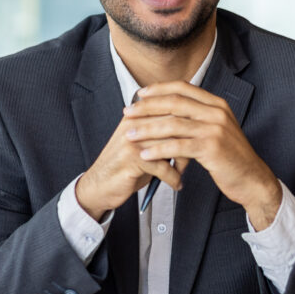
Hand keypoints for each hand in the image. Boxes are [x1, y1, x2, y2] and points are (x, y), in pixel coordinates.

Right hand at [74, 109, 189, 220]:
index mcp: (137, 114)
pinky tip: (176, 184)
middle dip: (189, 141)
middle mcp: (134, 123)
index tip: (195, 138)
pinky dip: (174, 178)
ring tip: (182, 171)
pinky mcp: (132, 160)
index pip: (171, 108)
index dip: (189, 124)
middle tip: (194, 156)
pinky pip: (164, 167)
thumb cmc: (126, 165)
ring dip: (183, 162)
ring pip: (172, 145)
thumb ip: (162, 131)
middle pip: (175, 124)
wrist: (98, 184)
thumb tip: (193, 129)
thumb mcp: (142, 142)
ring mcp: (132, 140)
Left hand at [121, 81, 282, 229]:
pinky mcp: (212, 148)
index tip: (140, 95)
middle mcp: (216, 112)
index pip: (182, 88)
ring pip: (173, 125)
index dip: (159, 89)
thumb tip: (169, 108)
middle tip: (127, 112)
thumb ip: (198, 117)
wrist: (252, 178)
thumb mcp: (216, 129)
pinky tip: (145, 154)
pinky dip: (159, 150)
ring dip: (147, 129)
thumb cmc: (230, 156)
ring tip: (130, 134)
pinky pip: (178, 147)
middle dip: (147, 107)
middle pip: (174, 103)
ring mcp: (215, 129)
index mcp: (216, 104)